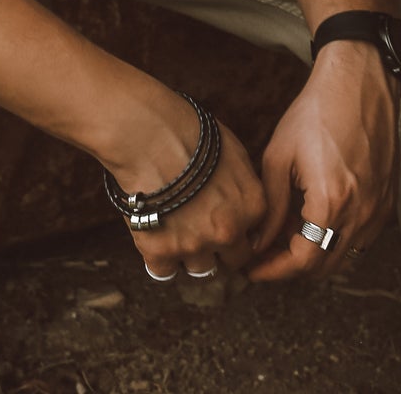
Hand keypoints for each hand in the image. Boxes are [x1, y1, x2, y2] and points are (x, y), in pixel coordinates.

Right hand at [109, 99, 269, 280]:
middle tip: (199, 228)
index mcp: (252, 205)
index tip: (222, 221)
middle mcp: (228, 231)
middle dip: (218, 248)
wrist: (146, 129)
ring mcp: (195, 245)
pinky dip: (158, 257)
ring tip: (174, 229)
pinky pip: (164, 272)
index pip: (254, 236)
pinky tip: (153, 234)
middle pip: (232, 260)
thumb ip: (244, 185)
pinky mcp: (160, 251)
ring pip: (200, 271)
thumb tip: (242, 201)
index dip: (237, 229)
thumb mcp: (232, 151)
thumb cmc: (188, 129)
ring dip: (189, 255)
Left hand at [248, 42, 399, 282]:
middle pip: (324, 266)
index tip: (254, 269)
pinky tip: (315, 221)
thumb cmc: (316, 111)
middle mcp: (361, 214)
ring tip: (287, 237)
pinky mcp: (388, 202)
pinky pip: (361, 238)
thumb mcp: (280, 156)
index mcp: (331, 202)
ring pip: (344, 256)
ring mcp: (379, 210)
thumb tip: (260, 242)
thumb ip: (271, 207)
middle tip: (265, 256)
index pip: (303, 261)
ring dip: (315, 255)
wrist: (359, 83)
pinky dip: (336, 240)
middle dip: (291, 267)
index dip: (274, 270)